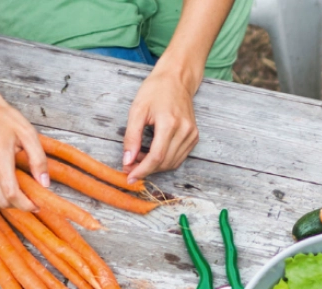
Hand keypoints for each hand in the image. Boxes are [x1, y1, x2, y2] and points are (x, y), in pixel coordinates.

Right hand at [0, 91, 46, 210]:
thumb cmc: (4, 119)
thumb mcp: (28, 134)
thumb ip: (38, 159)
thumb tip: (45, 183)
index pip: (11, 193)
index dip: (25, 204)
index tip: (37, 205)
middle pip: (2, 201)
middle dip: (19, 205)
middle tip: (32, 200)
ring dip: (9, 201)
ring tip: (22, 193)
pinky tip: (8, 185)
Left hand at [122, 66, 199, 182]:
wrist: (177, 79)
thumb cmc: (155, 90)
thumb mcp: (137, 110)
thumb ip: (131, 137)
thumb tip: (127, 160)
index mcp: (170, 123)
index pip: (157, 156)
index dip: (142, 170)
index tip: (129, 176)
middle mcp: (184, 131)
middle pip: (165, 162)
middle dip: (146, 169)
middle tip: (130, 166)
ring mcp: (192, 134)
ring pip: (173, 163)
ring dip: (155, 166)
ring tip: (139, 158)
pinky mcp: (194, 136)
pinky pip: (179, 157)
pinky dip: (165, 160)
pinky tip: (153, 154)